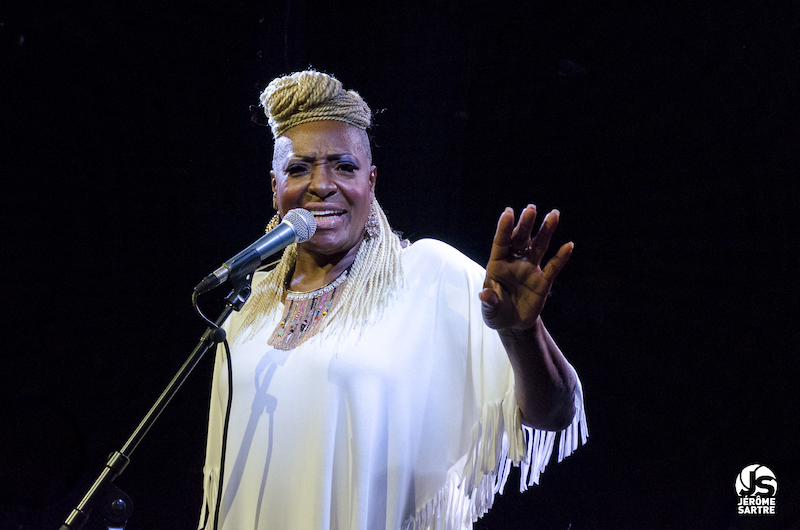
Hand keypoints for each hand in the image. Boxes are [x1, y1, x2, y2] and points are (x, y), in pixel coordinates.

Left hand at [480, 205, 572, 330]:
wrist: (513, 324)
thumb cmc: (497, 312)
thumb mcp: (490, 309)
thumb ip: (489, 301)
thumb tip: (485, 294)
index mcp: (497, 264)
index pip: (501, 242)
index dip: (504, 228)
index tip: (509, 212)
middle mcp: (514, 262)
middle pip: (521, 239)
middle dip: (525, 224)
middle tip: (531, 208)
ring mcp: (530, 269)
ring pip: (539, 246)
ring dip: (546, 230)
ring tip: (553, 214)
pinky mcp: (543, 281)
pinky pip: (553, 267)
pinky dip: (561, 256)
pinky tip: (569, 245)